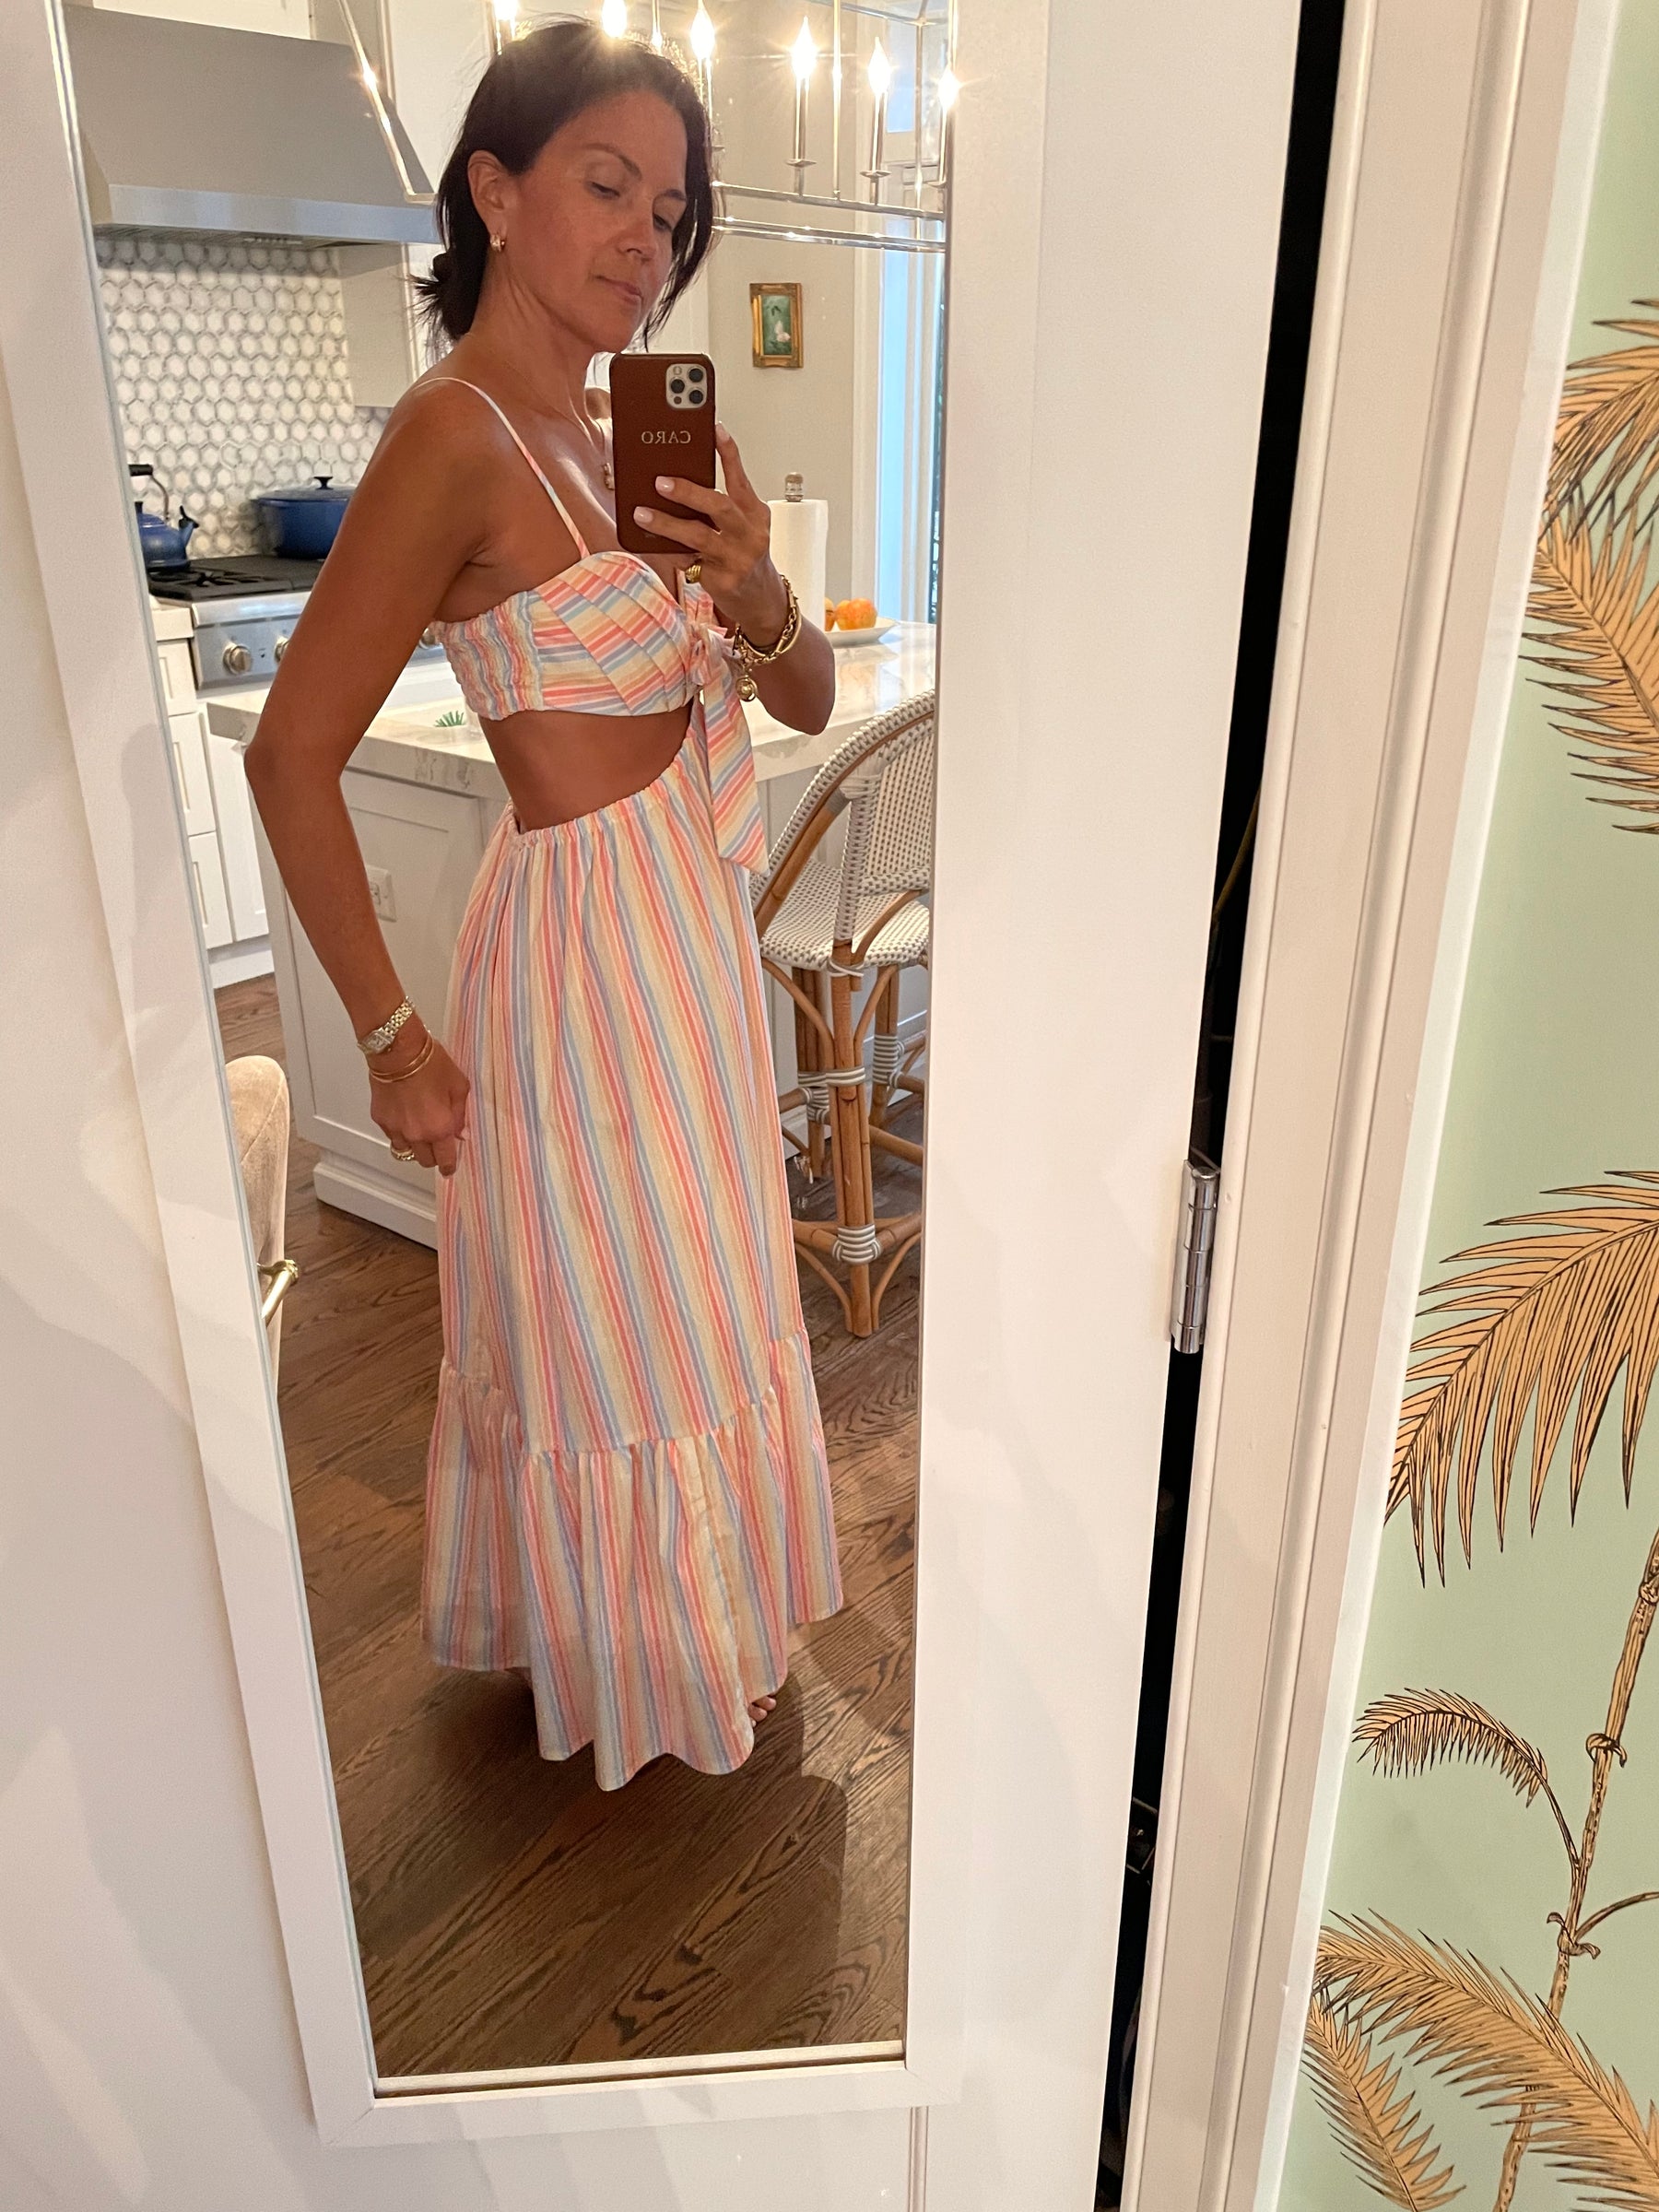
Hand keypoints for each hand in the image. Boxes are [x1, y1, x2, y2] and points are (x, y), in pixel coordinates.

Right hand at [367, 1021, 470, 1176]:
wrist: (398, 1051)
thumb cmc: (431, 1063)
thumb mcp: (459, 1086)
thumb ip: (460, 1114)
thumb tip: (460, 1132)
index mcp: (439, 1128)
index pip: (445, 1160)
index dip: (449, 1167)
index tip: (449, 1169)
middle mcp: (416, 1134)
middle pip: (424, 1160)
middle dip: (433, 1156)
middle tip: (437, 1144)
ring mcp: (396, 1129)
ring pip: (406, 1151)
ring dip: (414, 1146)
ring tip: (419, 1130)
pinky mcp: (381, 1119)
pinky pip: (392, 1135)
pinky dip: (399, 1132)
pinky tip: (405, 1116)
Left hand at [632, 423, 788, 644]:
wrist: (762, 599)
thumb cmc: (745, 555)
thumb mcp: (743, 526)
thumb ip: (720, 507)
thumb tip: (676, 484)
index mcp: (755, 513)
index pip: (741, 478)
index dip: (728, 453)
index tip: (714, 429)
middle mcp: (749, 534)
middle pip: (719, 506)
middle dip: (688, 491)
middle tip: (660, 481)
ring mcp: (736, 559)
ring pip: (698, 536)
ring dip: (667, 523)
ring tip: (641, 513)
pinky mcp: (722, 581)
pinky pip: (687, 561)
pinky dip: (666, 549)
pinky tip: (647, 541)